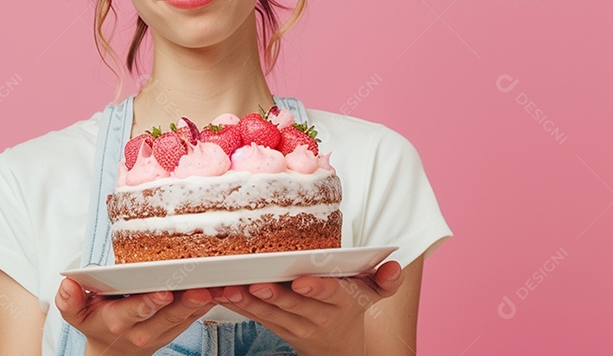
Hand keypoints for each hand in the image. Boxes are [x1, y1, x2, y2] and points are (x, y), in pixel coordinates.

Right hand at [55, 277, 217, 355]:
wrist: (114, 350)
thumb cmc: (97, 321)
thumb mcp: (75, 313)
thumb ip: (70, 300)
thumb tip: (68, 284)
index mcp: (118, 320)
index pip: (135, 311)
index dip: (149, 303)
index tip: (162, 292)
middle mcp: (144, 328)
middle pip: (168, 315)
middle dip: (184, 302)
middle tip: (199, 289)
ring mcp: (164, 329)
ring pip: (187, 316)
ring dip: (205, 302)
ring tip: (220, 287)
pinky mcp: (179, 326)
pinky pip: (197, 315)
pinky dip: (211, 302)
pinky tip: (224, 288)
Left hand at [210, 260, 404, 355]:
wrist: (338, 346)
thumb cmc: (352, 306)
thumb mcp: (373, 294)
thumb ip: (386, 280)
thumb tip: (394, 265)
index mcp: (341, 303)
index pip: (330, 295)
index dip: (316, 289)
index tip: (301, 281)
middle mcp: (317, 317)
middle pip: (293, 305)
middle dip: (273, 295)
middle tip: (255, 283)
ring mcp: (294, 325)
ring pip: (268, 313)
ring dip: (245, 301)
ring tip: (227, 289)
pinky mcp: (274, 326)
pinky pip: (254, 315)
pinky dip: (235, 304)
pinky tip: (217, 291)